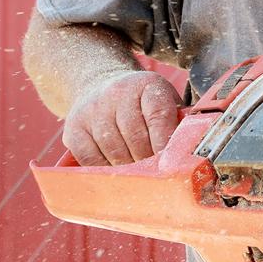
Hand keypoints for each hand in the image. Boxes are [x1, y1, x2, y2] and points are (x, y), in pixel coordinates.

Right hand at [63, 70, 181, 165]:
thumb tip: (188, 147)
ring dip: (127, 168)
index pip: (158, 116)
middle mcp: (118, 93)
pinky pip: (89, 157)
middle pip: (135, 137)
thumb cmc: (141, 102)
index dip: (165, 142)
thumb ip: (177, 119)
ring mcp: (93, 109)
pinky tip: (114, 172)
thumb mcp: (163, 99)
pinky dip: (103, 170)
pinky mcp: (74, 127)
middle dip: (148, 160)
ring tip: (138, 177)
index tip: (170, 162)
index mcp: (147, 85)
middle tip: (156, 175)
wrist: (100, 85)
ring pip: (113, 149)